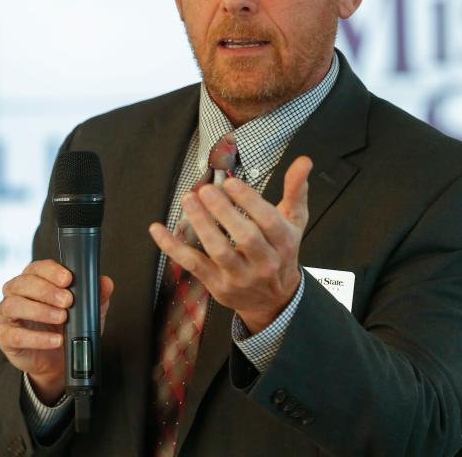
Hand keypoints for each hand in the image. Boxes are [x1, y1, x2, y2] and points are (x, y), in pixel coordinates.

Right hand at [0, 259, 114, 403]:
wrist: (57, 361)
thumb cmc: (68, 328)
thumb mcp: (87, 312)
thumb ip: (96, 296)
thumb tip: (106, 282)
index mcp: (33, 279)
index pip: (37, 267)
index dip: (52, 271)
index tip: (68, 279)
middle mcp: (15, 292)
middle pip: (23, 283)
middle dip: (47, 291)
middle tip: (68, 302)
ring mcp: (6, 314)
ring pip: (14, 305)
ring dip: (40, 311)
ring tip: (62, 319)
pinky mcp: (3, 336)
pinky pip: (14, 334)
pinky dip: (36, 337)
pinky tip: (55, 340)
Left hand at [149, 156, 311, 333]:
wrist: (275, 300)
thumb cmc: (281, 252)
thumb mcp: (294, 221)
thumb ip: (296, 190)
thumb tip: (303, 161)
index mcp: (283, 243)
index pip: (267, 220)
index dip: (249, 200)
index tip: (231, 182)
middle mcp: (264, 262)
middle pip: (244, 236)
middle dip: (223, 211)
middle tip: (205, 189)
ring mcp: (240, 277)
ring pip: (219, 251)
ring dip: (201, 225)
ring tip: (188, 200)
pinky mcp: (218, 286)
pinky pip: (193, 265)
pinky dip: (173, 248)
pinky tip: (158, 230)